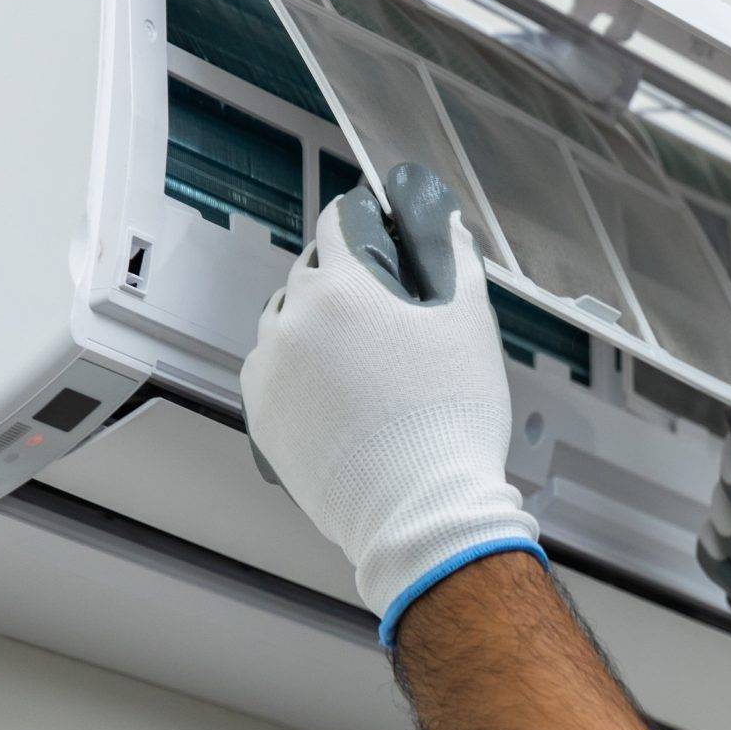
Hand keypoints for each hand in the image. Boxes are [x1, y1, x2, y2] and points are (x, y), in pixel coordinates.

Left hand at [242, 162, 541, 643]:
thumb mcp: (470, 328)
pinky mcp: (260, 415)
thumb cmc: (450, 426)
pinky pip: (266, 372)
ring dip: (311, 324)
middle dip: (339, 278)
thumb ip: (456, 263)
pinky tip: (329, 391)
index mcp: (345, 290)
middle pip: (309, 274)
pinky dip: (291, 370)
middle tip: (377, 305)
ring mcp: (270, 370)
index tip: (369, 224)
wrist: (421, 512)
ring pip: (283, 322)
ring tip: (353, 357)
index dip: (360, 217)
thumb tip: (448, 229)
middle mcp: (295, 321)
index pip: (338, 223)